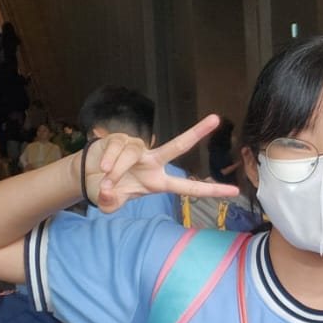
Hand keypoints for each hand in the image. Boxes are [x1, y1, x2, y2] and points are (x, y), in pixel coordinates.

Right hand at [89, 115, 239, 210]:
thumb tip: (107, 192)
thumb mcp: (111, 203)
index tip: (234, 192)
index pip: (188, 188)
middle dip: (197, 132)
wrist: (88, 176)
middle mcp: (153, 162)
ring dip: (117, 170)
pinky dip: (109, 160)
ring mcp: (138, 148)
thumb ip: (111, 202)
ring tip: (107, 180)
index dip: (211, 190)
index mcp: (158, 182)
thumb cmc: (108, 190)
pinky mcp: (121, 138)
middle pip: (178, 146)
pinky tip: (103, 167)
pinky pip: (117, 148)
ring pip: (131, 154)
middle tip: (216, 119)